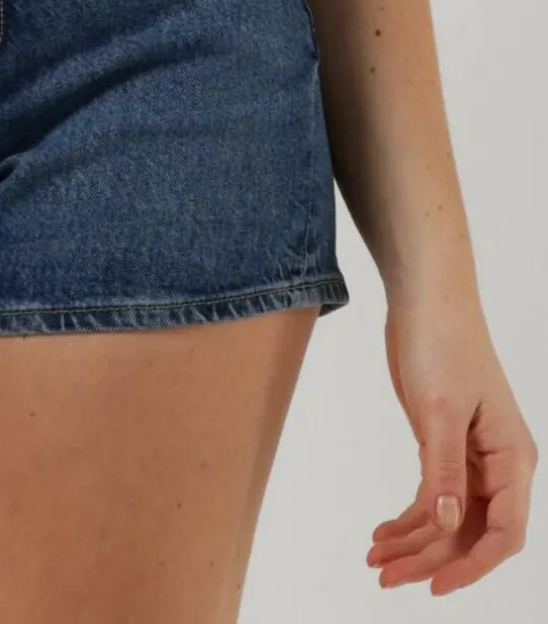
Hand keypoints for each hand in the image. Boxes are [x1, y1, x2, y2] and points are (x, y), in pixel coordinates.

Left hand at [367, 292, 537, 594]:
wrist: (425, 301)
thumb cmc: (443, 343)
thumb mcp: (440, 409)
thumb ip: (443, 469)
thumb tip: (446, 523)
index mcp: (512, 457)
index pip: (504, 532)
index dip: (472, 565)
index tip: (434, 586)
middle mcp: (498, 464)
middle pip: (470, 532)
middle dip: (430, 558)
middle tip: (383, 574)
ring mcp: (471, 457)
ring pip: (448, 518)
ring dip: (414, 542)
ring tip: (374, 558)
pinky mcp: (444, 446)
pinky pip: (432, 495)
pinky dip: (408, 517)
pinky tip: (382, 531)